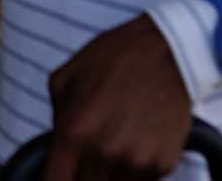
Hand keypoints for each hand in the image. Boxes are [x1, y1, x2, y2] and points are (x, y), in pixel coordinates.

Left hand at [44, 14, 191, 179]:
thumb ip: (56, 120)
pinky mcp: (164, 164)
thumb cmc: (111, 60)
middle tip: (86, 152)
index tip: (58, 175)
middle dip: (81, 174)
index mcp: (75, 131)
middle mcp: (106, 152)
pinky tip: (135, 141)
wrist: (166, 53)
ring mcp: (137, 162)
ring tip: (114, 140)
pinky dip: (134, 169)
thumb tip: (55, 149)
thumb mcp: (63, 80)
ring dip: (108, 173)